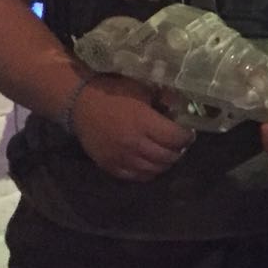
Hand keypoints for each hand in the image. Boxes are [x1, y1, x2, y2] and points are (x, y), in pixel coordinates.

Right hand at [74, 76, 193, 181]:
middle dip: (178, 151)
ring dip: (164, 163)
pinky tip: (150, 163)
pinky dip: (147, 172)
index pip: (176, 139)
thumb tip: (184, 108)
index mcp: (144, 123)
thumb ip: (165, 100)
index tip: (188, 133)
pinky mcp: (109, 165)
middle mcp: (134, 144)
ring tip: (166, 153)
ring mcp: (121, 157)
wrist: (79, 104)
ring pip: (153, 170)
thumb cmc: (114, 93)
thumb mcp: (143, 90)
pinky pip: (135, 177)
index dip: (186, 137)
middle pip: (167, 157)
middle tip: (178, 144)